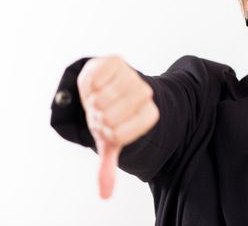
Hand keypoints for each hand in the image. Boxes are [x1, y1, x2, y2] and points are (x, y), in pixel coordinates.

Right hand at [77, 55, 158, 198]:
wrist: (108, 86)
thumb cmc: (110, 117)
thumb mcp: (110, 141)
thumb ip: (109, 165)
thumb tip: (105, 194)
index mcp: (149, 114)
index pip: (126, 133)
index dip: (113, 133)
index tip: (111, 129)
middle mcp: (144, 94)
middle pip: (111, 117)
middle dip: (100, 118)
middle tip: (101, 114)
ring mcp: (131, 76)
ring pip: (103, 98)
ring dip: (94, 102)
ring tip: (97, 101)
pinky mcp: (116, 61)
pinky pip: (97, 77)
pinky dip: (90, 85)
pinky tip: (94, 86)